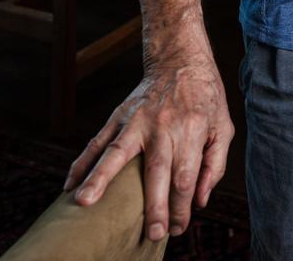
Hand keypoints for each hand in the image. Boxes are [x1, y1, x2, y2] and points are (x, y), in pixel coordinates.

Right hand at [64, 55, 233, 240]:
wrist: (180, 58)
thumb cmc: (206, 97)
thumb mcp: (223, 126)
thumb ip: (215, 164)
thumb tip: (201, 200)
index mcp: (192, 128)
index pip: (185, 176)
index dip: (182, 207)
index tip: (178, 228)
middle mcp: (163, 125)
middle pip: (157, 171)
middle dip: (154, 206)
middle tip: (152, 234)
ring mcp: (138, 120)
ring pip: (117, 151)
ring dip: (100, 179)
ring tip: (84, 203)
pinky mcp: (119, 116)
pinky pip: (98, 141)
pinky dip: (82, 162)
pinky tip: (69, 185)